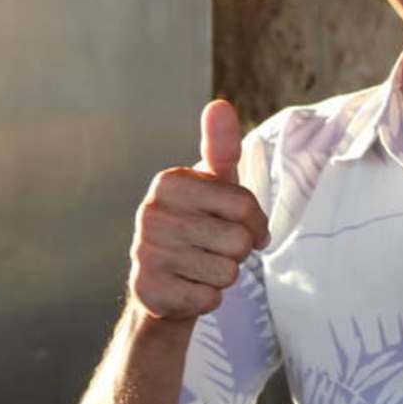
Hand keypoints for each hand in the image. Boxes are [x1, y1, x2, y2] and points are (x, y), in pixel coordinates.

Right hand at [128, 99, 269, 321]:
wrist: (165, 285)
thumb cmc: (199, 225)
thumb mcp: (214, 185)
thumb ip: (221, 147)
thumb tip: (220, 104)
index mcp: (169, 183)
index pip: (244, 205)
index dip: (256, 223)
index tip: (244, 227)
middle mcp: (151, 214)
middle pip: (238, 240)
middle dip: (239, 251)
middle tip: (217, 249)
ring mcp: (145, 254)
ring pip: (226, 272)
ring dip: (223, 275)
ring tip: (201, 266)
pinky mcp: (149, 291)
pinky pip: (209, 299)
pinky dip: (208, 298)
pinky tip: (189, 287)